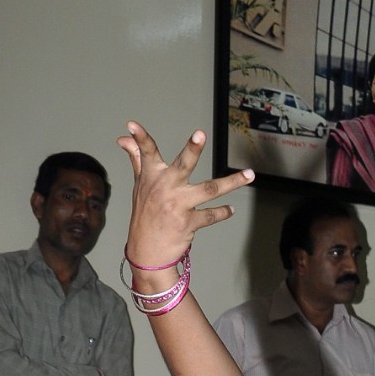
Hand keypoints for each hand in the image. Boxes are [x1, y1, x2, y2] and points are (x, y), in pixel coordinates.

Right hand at [117, 123, 252, 272]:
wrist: (147, 251)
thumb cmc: (145, 214)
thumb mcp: (140, 185)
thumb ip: (138, 159)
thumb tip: (124, 138)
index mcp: (152, 176)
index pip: (146, 152)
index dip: (140, 138)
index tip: (132, 124)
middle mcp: (166, 187)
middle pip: (183, 165)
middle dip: (192, 149)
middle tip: (201, 134)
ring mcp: (178, 205)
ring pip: (210, 189)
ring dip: (232, 182)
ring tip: (250, 175)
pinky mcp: (189, 223)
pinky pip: (211, 215)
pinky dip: (222, 212)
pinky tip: (231, 210)